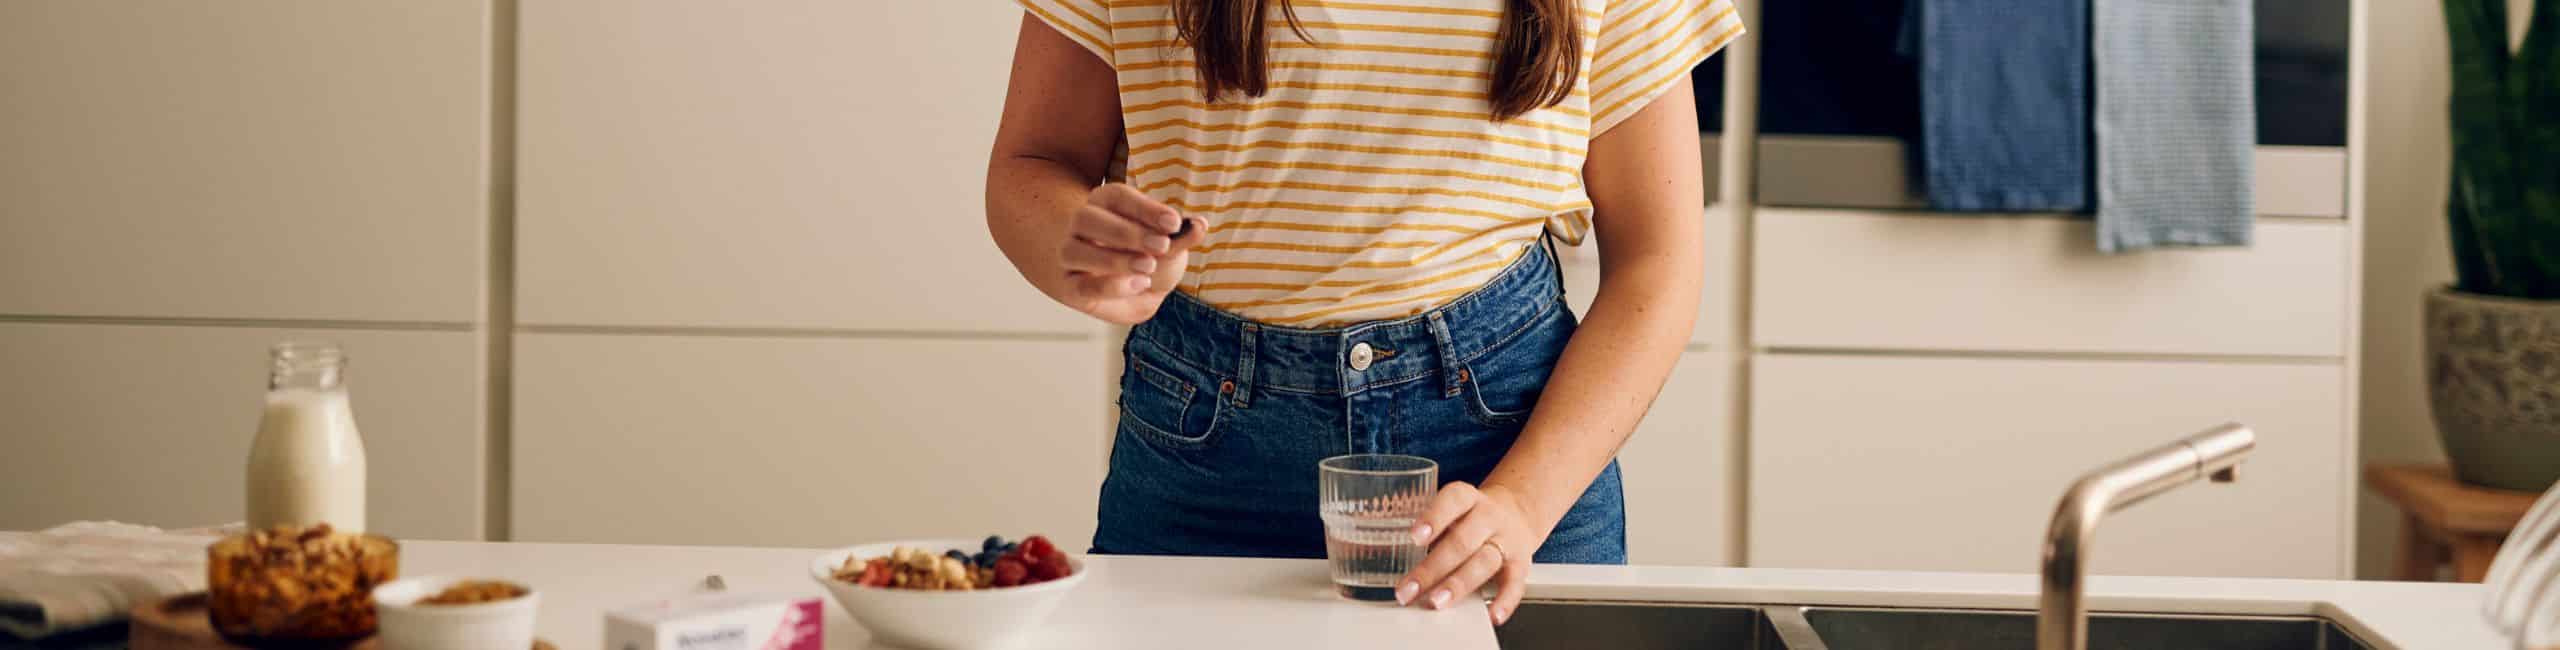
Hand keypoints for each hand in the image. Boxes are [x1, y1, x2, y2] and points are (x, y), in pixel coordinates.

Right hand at [1058, 183, 1203, 324]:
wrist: (1130, 294)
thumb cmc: (1148, 259)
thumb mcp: (1170, 248)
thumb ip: (1181, 237)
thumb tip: (1199, 224)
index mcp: (1105, 204)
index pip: (1117, 196)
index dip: (1145, 208)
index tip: (1174, 223)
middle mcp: (1081, 225)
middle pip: (1088, 218)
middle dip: (1128, 233)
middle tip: (1162, 246)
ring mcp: (1070, 255)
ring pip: (1077, 250)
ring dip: (1115, 259)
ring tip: (1148, 266)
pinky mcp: (1070, 286)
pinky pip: (1081, 285)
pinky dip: (1110, 286)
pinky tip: (1138, 284)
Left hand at [1397, 482, 1541, 625]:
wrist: (1517, 513)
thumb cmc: (1472, 516)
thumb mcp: (1453, 511)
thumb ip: (1430, 530)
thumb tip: (1394, 558)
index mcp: (1469, 499)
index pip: (1453, 500)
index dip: (1434, 517)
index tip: (1414, 536)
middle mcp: (1489, 516)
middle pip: (1462, 541)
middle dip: (1433, 567)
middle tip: (1409, 588)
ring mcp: (1506, 540)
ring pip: (1484, 562)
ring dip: (1458, 584)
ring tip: (1436, 601)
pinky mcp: (1520, 563)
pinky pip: (1515, 582)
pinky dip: (1504, 600)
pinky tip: (1491, 613)